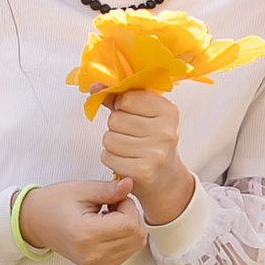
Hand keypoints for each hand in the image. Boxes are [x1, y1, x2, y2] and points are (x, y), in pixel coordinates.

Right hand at [17, 177, 150, 264]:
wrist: (36, 223)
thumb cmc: (55, 203)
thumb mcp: (81, 190)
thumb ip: (109, 189)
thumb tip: (131, 184)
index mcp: (86, 235)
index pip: (130, 223)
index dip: (128, 205)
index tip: (113, 197)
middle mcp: (93, 255)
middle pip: (137, 236)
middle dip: (131, 216)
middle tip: (111, 205)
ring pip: (136, 244)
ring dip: (129, 227)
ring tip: (108, 217)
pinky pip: (128, 252)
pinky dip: (125, 238)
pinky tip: (107, 228)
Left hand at [97, 87, 194, 225]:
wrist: (166, 179)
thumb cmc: (152, 141)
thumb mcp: (143, 115)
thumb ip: (119, 98)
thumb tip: (95, 86)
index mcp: (169, 111)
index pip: (126, 98)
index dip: (120, 106)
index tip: (131, 114)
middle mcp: (166, 132)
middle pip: (115, 119)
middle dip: (116, 127)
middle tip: (131, 136)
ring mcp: (156, 153)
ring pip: (109, 138)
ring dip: (112, 144)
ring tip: (128, 149)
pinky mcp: (143, 172)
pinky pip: (108, 157)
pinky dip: (111, 159)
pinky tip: (125, 161)